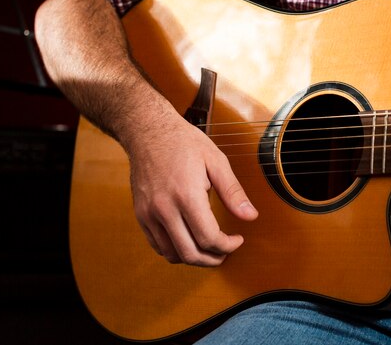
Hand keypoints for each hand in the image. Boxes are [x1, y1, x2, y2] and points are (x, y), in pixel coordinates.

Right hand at [128, 118, 257, 266]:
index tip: (238, 240)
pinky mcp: (140, 214)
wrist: (148, 131)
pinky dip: (175, 250)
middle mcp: (164, 208)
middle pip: (190, 253)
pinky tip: (189, 240)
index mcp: (187, 195)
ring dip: (194, 258)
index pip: (209, 238)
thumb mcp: (215, 161)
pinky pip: (157, 245)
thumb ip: (233, 192)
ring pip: (172, 254)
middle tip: (225, 252)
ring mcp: (149, 213)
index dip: (228, 246)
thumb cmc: (184, 142)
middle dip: (213, 259)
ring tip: (209, 249)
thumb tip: (250, 216)